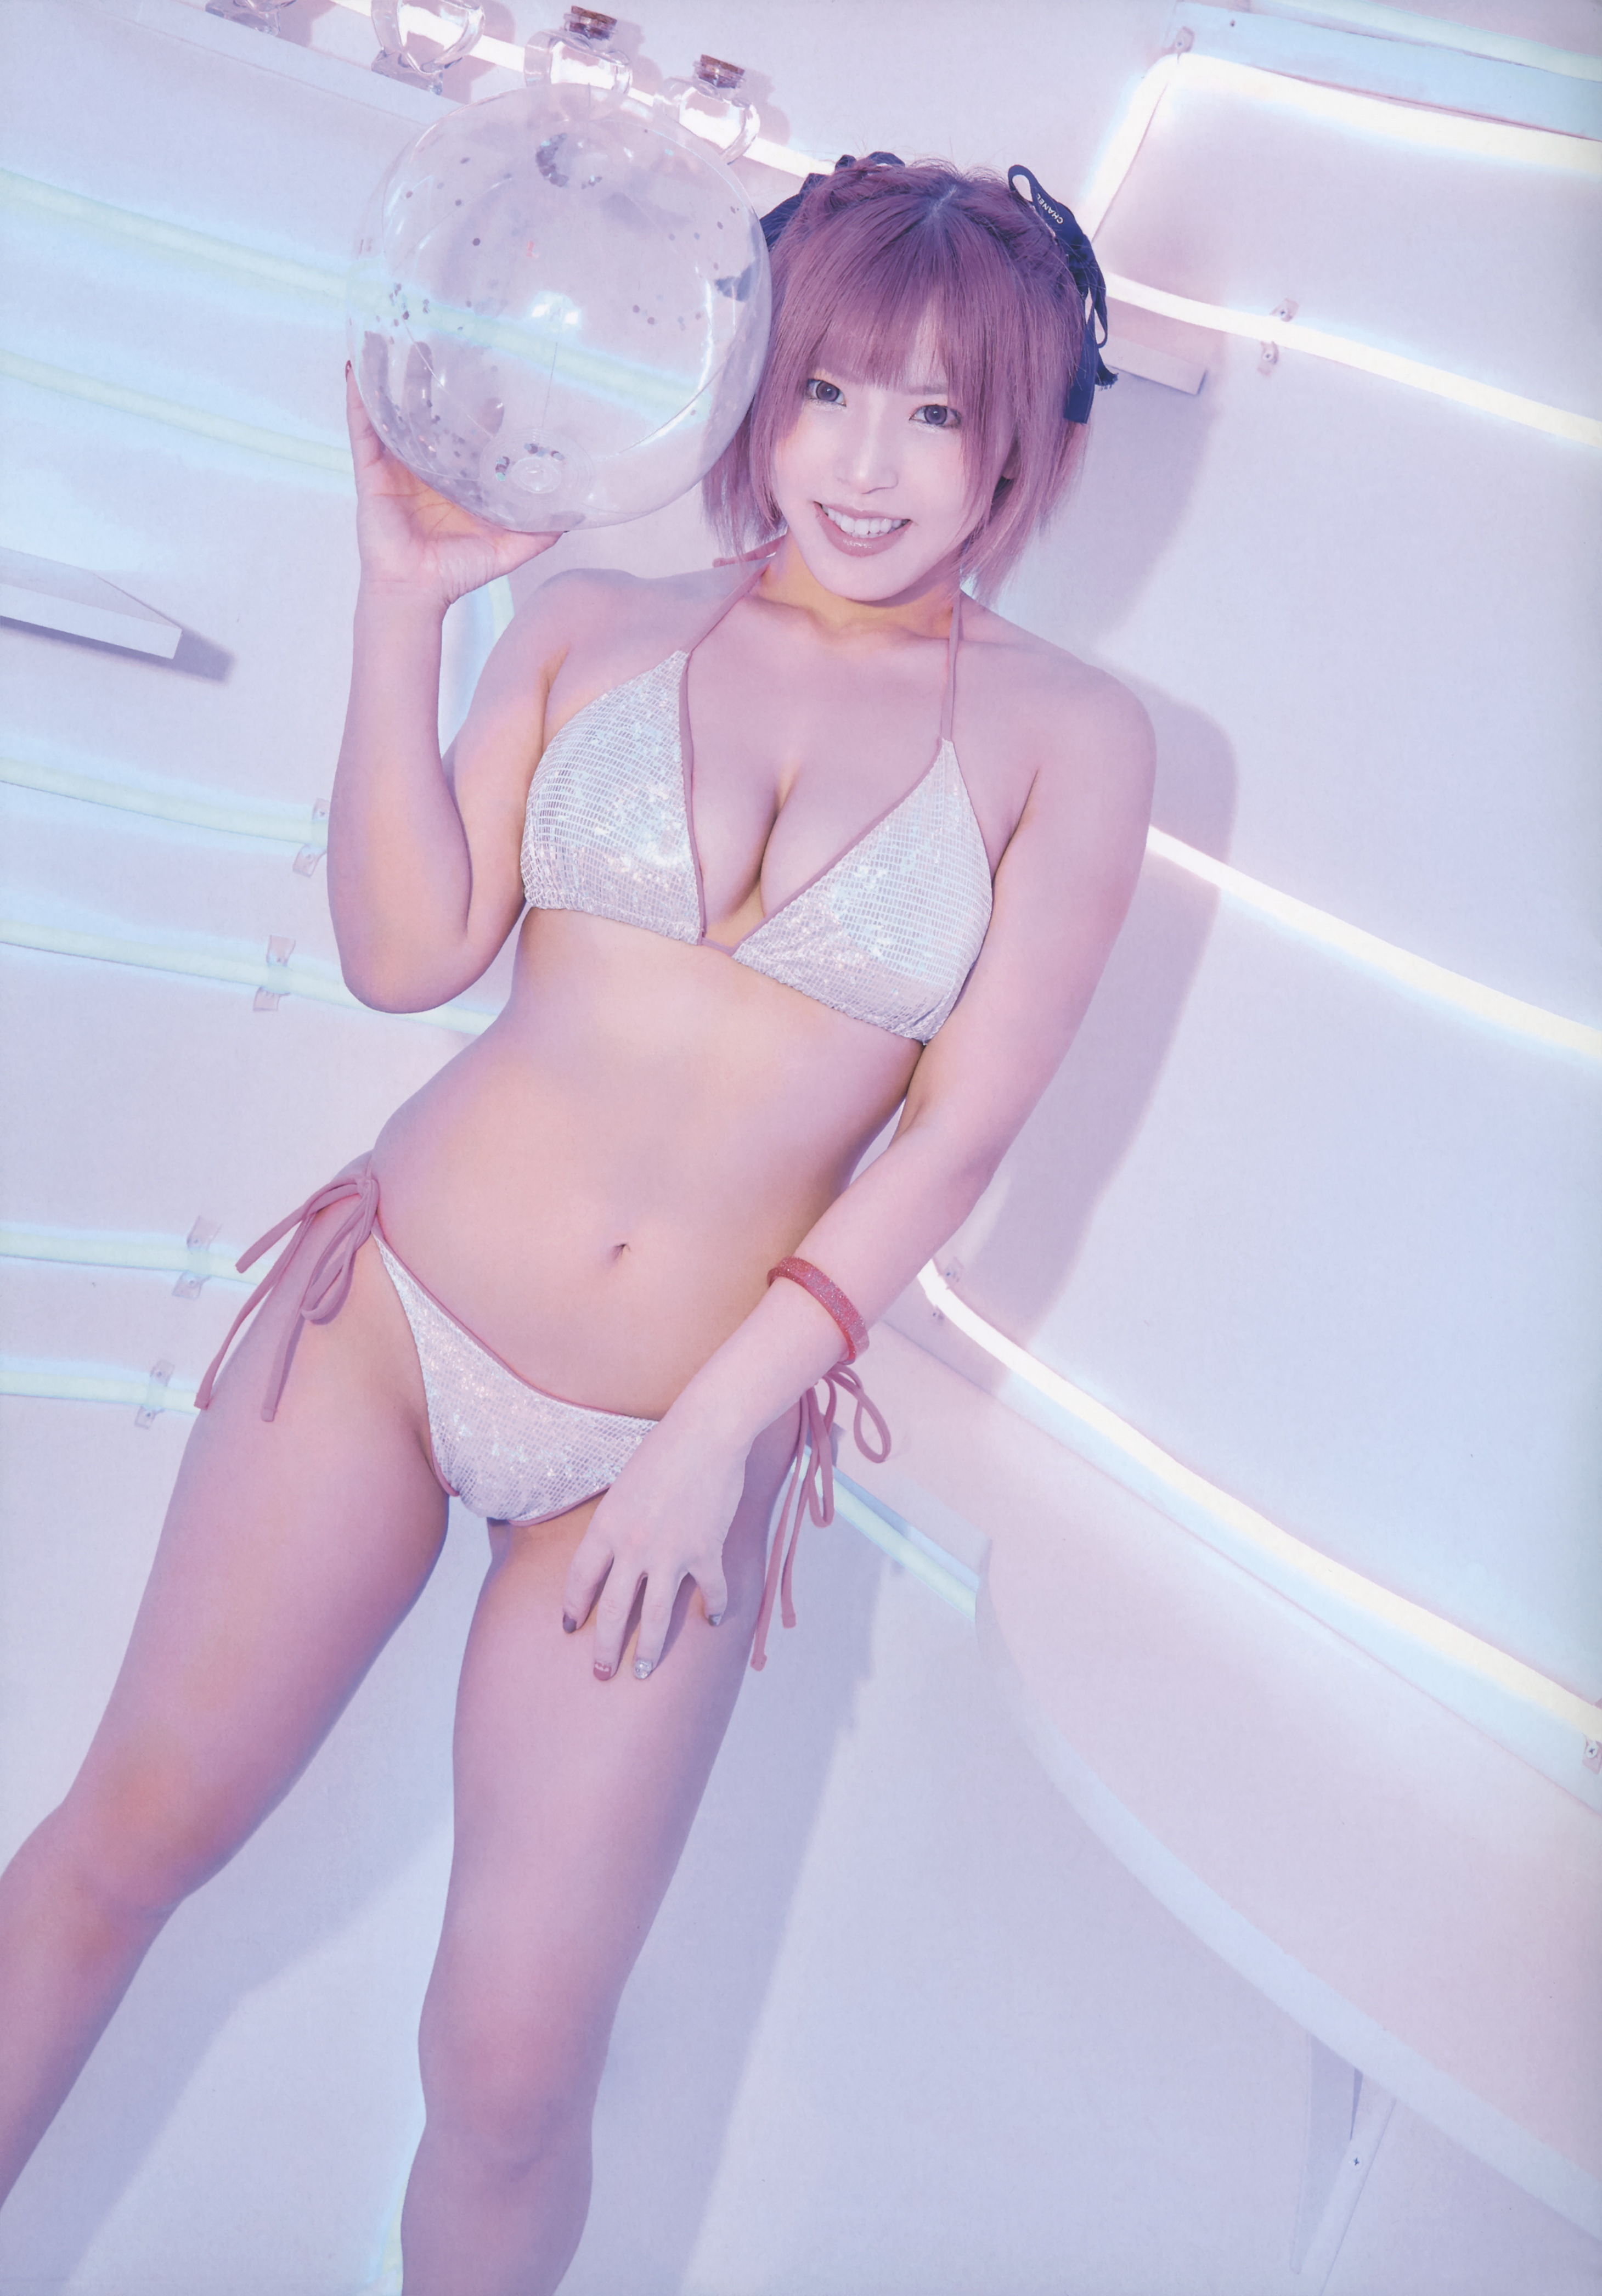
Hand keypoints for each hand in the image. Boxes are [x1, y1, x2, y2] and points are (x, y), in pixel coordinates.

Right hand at [345, 365, 561, 608]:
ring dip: (392, 375)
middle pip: (427, 413)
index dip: (480, 410)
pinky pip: (362, 426)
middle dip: (432, 379)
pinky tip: (355, 367)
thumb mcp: (508, 549)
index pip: (466, 435)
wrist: (418, 591)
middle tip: (444, 342)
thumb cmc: (456, 573)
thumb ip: (539, 532)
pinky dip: (357, 397)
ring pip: (393, 411)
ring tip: (394, 337)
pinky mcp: (371, 471)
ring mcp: (395, 466)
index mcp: (454, 479)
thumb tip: (573, 516)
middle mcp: (424, 468)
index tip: (497, 385)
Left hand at [560, 1412, 748, 1681]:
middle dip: (604, 1648)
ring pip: (655, 1616)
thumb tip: (612, 1552)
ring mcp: (670, 1553)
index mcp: (606, 1528)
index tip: (570, 1627)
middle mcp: (633, 1547)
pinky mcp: (706, 1552)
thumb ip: (614, 1524)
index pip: (580, 1580)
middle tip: (601, 1673)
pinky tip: (713, 1619)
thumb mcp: (621, 1488)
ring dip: (650, 1648)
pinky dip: (713, 1608)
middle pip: (613, 1610)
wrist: (705, 1434)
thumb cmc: (662, 1452)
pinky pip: (709, 1592)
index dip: (573, 1608)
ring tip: (645, 1671)